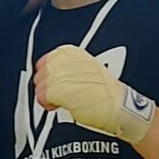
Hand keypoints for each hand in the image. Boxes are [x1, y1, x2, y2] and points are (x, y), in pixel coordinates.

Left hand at [35, 44, 155, 145]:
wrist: (118, 106)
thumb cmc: (109, 94)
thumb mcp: (89, 71)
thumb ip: (71, 70)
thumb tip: (58, 78)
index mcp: (74, 52)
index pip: (48, 58)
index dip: (48, 73)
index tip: (50, 81)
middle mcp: (66, 60)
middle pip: (42, 71)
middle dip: (45, 84)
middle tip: (53, 94)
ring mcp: (61, 74)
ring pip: (40, 84)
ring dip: (46, 94)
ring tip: (58, 101)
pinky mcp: (58, 90)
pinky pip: (42, 97)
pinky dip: (47, 104)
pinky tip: (57, 106)